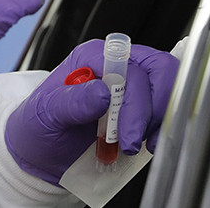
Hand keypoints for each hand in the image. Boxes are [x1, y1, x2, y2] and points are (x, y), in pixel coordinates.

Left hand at [5, 39, 178, 185]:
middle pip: (160, 69)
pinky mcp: (144, 101)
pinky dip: (164, 125)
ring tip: (137, 144)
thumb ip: (73, 102)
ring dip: (161, 118)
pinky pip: (169, 104)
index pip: (130, 69)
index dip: (135, 102)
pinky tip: (147, 143)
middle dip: (154, 109)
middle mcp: (118, 64)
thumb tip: (103, 93)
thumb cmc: (39, 128)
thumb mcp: (45, 116)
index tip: (126, 135)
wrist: (42, 154)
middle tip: (133, 141)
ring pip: (169, 85)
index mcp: (94, 57)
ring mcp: (134, 82)